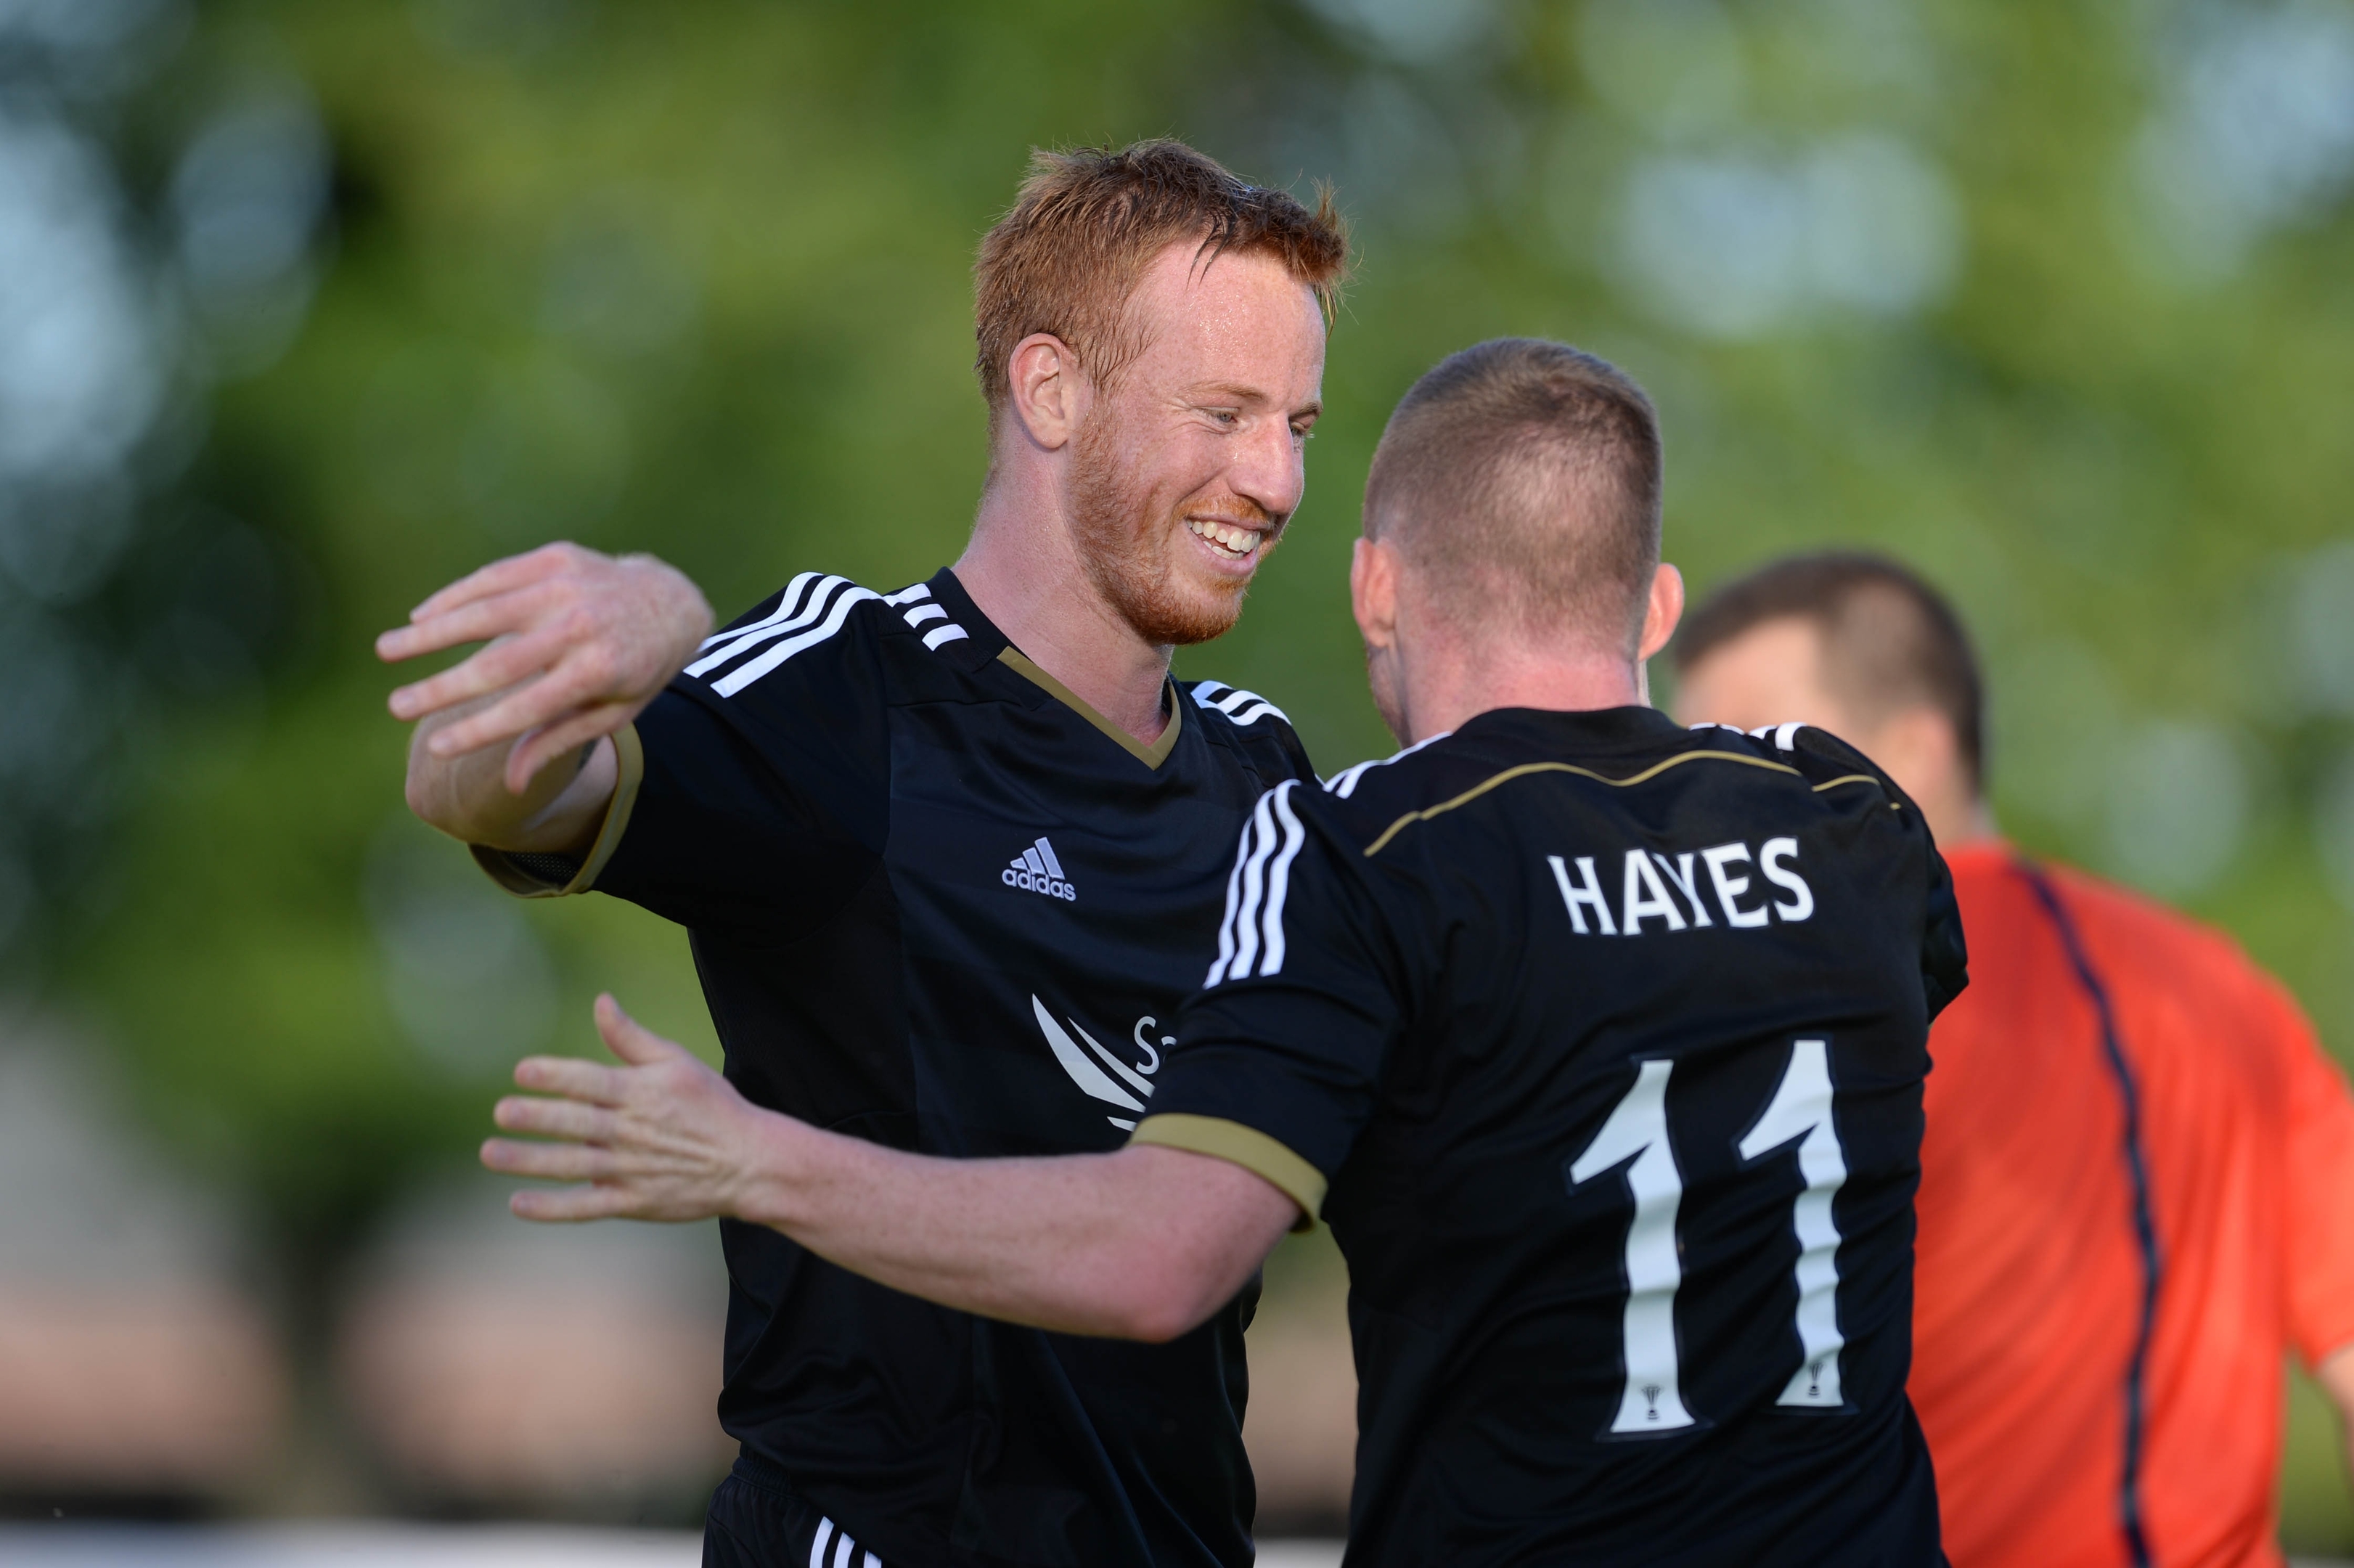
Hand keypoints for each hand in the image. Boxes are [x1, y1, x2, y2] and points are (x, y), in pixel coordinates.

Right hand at [379, 543, 712, 792]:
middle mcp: (581, 626)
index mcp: (598, 672)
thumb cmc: (635, 669)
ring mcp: (567, 586)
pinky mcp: (555, 557)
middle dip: (441, 687)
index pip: (527, 709)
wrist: (668, 600)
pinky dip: (455, 597)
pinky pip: (494, 577)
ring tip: (386, 650)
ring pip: (485, 611)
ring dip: (430, 633)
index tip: (436, 746)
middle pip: (498, 664)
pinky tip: (421, 616)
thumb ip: (558, 742)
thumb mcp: (611, 713)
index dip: (480, 729)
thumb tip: (510, 785)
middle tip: (395, 706)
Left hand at [482, 994, 766, 1222]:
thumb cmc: (711, 1106)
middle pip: (577, 1123)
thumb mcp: (676, 1063)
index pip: (591, 1081)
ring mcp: (631, 1169)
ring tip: (491, 1153)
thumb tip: (601, 1001)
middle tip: (501, 1112)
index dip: (556, 1076)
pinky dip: (552, 1208)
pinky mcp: (632, 1201)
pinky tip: (518, 1203)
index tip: (523, 1072)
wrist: (748, 1162)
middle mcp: (632, 1131)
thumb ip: (631, 1038)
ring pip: (572, 1165)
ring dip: (530, 1160)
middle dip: (537, 1118)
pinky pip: (586, 1206)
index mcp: (641, 1092)